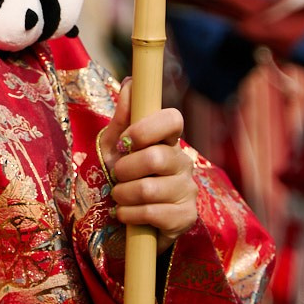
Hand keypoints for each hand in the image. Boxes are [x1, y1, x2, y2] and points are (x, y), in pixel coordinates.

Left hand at [97, 91, 198, 244]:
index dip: (146, 129)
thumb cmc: (124, 179)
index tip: (124, 143)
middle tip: (116, 176)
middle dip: (124, 169)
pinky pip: (153, 213)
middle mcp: (183, 163)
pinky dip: (129, 215)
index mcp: (168, 141)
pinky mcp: (186, 217)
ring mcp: (188, 190)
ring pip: (150, 188)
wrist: (130, 222)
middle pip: (156, 157)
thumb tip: (130, 82)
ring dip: (123, 194)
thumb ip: (123, 118)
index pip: (173, 119)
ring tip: (118, 197)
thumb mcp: (114, 148)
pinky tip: (125, 214)